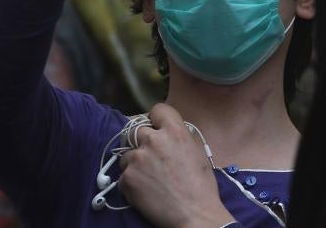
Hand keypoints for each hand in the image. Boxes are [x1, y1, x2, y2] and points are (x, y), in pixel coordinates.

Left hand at [118, 104, 234, 227]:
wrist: (195, 216)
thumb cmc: (201, 187)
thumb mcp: (197, 152)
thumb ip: (180, 136)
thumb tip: (167, 131)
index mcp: (175, 131)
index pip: (157, 109)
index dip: (156, 120)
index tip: (156, 128)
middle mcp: (153, 140)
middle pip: (136, 130)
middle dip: (141, 141)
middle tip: (149, 156)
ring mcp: (138, 159)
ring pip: (127, 154)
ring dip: (134, 163)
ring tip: (149, 178)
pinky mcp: (128, 178)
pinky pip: (124, 175)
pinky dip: (131, 182)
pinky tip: (145, 191)